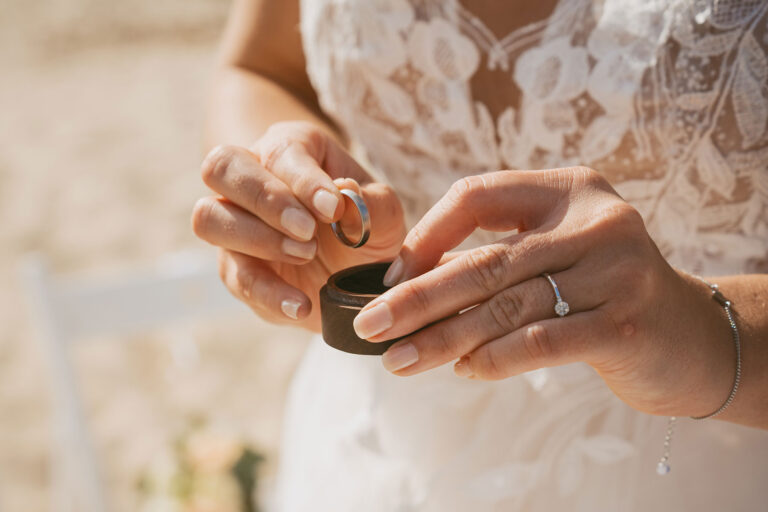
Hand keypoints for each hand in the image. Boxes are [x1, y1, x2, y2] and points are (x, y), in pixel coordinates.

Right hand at [192, 121, 404, 330]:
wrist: (356, 274)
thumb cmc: (366, 227)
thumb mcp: (383, 215)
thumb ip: (371, 205)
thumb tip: (346, 194)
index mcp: (291, 149)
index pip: (282, 152)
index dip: (304, 181)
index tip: (332, 208)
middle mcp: (251, 177)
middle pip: (221, 166)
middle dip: (264, 199)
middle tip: (306, 230)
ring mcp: (234, 222)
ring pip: (208, 217)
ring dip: (256, 239)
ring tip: (306, 255)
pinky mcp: (235, 267)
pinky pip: (234, 276)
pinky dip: (267, 293)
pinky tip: (300, 304)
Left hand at [353, 167, 736, 417]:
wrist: (687, 335)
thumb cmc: (601, 290)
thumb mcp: (555, 252)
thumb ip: (498, 256)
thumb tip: (408, 284)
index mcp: (568, 188)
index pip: (477, 195)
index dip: (426, 234)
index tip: (390, 275)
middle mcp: (595, 221)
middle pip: (484, 261)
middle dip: (418, 298)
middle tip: (370, 325)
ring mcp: (615, 271)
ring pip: (506, 307)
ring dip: (444, 338)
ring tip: (400, 361)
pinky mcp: (625, 324)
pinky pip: (540, 342)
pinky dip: (495, 358)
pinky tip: (465, 370)